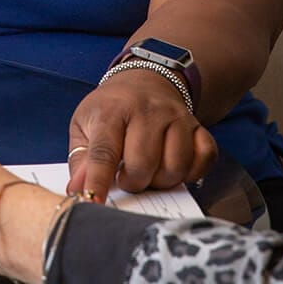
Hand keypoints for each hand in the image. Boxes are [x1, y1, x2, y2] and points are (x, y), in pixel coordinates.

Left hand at [68, 72, 217, 201]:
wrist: (144, 79)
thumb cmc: (110, 109)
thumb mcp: (84, 125)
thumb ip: (81, 159)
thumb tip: (78, 190)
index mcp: (112, 111)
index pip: (104, 152)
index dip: (98, 182)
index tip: (92, 204)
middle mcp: (147, 111)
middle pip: (143, 165)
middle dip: (133, 183)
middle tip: (126, 177)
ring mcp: (176, 117)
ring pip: (175, 166)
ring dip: (161, 181)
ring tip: (149, 172)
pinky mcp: (198, 126)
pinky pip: (204, 157)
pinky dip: (193, 172)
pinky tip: (176, 168)